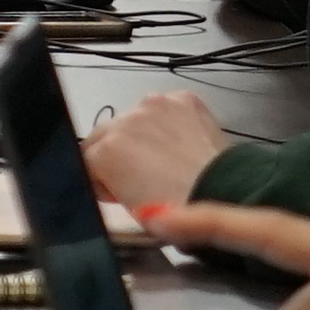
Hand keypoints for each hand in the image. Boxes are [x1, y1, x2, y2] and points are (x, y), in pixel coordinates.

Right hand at [82, 91, 235, 212]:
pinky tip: (181, 143)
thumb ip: (107, 187)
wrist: (223, 192)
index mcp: (106, 151)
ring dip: (142, 133)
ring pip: (135, 117)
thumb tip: (107, 180)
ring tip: (165, 158)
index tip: (113, 188)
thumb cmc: (179, 210)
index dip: (99, 177)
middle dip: (116, 152)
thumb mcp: (129, 210)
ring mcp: (156, 105)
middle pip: (105, 133)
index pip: (85, 158)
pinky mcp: (183, 99)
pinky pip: (164, 109)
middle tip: (139, 175)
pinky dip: (168, 122)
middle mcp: (126, 120)